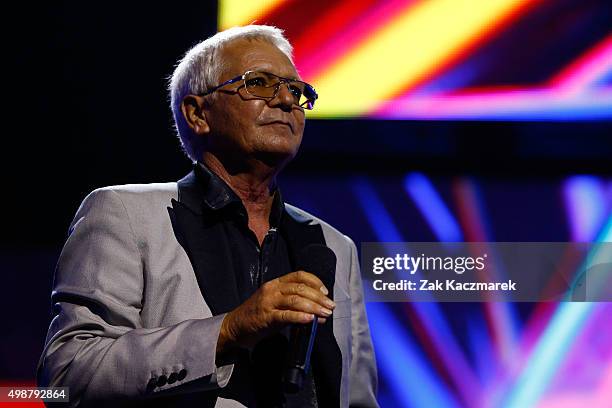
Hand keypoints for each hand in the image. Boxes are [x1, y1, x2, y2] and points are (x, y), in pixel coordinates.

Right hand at [216, 271, 335, 353]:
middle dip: (319, 297)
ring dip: (314, 307)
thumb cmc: (258, 316)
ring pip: (295, 300)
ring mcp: (268, 302)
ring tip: (325, 314)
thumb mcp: (275, 304)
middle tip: (330, 307)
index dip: (315, 282)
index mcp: (275, 283)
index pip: (299, 275)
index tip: (325, 292)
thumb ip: (293, 305)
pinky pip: (285, 315)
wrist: (235, 327)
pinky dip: (299, 317)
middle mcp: (272, 289)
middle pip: (300, 288)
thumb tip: (317, 312)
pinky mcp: (265, 317)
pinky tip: (310, 319)